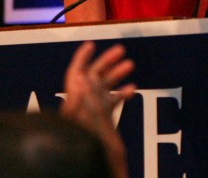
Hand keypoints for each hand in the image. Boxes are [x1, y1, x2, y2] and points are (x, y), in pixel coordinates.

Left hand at [60, 42, 135, 177]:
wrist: (89, 172)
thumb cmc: (86, 154)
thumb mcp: (88, 127)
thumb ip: (84, 103)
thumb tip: (81, 77)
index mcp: (74, 107)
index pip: (75, 75)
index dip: (82, 58)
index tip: (92, 44)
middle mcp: (80, 109)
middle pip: (91, 78)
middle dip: (106, 62)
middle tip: (121, 50)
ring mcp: (90, 117)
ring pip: (103, 90)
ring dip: (116, 76)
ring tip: (131, 65)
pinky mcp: (100, 125)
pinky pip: (109, 105)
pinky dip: (120, 95)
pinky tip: (133, 90)